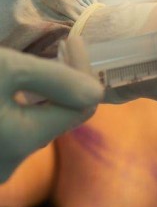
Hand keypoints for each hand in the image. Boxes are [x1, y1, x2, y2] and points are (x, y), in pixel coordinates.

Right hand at [0, 47, 103, 181]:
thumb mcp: (6, 68)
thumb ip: (56, 80)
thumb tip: (97, 92)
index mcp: (22, 141)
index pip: (82, 106)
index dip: (83, 72)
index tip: (72, 43)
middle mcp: (9, 164)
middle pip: (60, 118)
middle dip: (63, 84)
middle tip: (59, 49)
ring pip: (36, 124)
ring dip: (42, 96)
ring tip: (32, 66)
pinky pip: (15, 131)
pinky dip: (21, 109)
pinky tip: (11, 89)